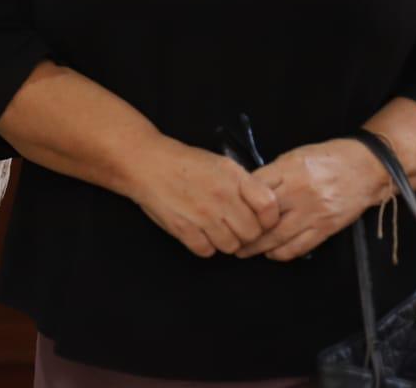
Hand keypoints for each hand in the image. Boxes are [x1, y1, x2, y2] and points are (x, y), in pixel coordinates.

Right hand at [125, 138, 280, 256]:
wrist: (146, 163)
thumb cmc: (185, 162)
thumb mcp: (220, 164)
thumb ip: (243, 185)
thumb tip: (263, 209)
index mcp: (234, 177)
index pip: (268, 207)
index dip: (268, 219)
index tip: (260, 219)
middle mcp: (221, 197)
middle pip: (251, 233)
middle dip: (245, 233)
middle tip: (233, 225)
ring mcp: (202, 215)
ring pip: (231, 246)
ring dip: (225, 241)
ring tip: (214, 228)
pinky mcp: (184, 229)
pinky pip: (206, 251)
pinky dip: (204, 245)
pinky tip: (198, 231)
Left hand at [238, 138, 389, 260]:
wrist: (366, 168)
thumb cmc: (327, 158)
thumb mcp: (295, 157)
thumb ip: (274, 173)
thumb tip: (249, 189)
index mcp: (289, 170)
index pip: (255, 188)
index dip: (238, 201)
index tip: (227, 209)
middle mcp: (299, 193)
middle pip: (263, 218)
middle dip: (243, 231)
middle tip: (228, 238)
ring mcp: (313, 213)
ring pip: (278, 237)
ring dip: (258, 248)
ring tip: (244, 251)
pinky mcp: (326, 228)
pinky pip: (300, 246)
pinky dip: (282, 253)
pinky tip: (271, 254)